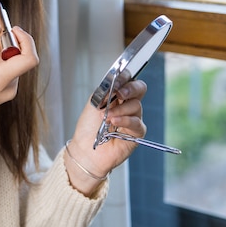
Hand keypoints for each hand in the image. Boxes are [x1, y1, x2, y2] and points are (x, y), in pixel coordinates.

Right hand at [0, 21, 38, 134]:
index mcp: (1, 81)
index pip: (29, 58)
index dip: (24, 39)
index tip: (11, 28)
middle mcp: (10, 86)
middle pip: (17, 55)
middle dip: (1, 42)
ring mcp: (7, 88)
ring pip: (9, 59)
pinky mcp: (3, 88)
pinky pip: (3, 67)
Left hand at [65, 79, 146, 195]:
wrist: (86, 149)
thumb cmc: (88, 127)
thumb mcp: (94, 102)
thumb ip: (105, 91)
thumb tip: (115, 81)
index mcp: (117, 95)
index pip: (128, 80)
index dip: (125, 78)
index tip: (116, 81)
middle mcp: (127, 104)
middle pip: (139, 89)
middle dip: (130, 89)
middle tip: (120, 94)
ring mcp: (133, 117)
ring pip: (136, 105)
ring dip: (120, 109)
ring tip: (107, 117)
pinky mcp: (136, 132)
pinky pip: (137, 122)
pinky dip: (125, 120)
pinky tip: (115, 122)